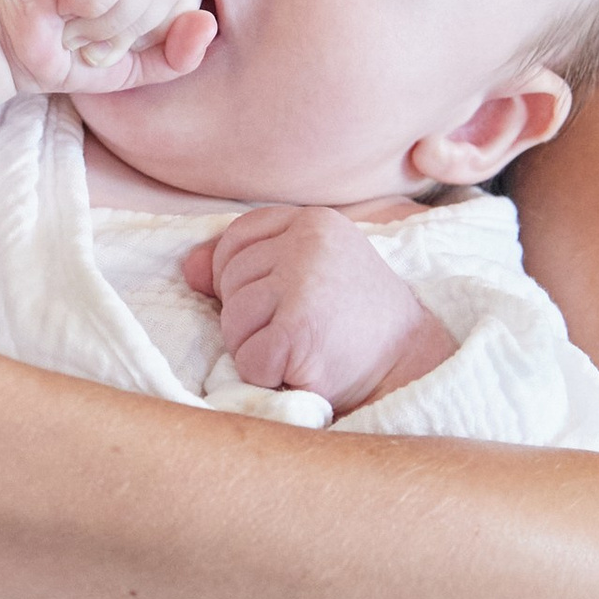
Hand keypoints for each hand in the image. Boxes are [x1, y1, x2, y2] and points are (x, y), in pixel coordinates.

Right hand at [0, 0, 213, 98]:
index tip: (115, 45)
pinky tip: (60, 2)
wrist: (7, 46)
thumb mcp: (133, 68)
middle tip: (89, 40)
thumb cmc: (70, 53)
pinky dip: (86, 4)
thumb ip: (177, 56)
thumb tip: (208, 25)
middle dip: (129, 32)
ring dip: (104, 22)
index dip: (156, 33)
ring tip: (75, 25)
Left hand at [183, 204, 453, 408]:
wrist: (411, 366)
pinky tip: (305, 369)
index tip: (281, 300)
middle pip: (229, 280)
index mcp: (313, 221)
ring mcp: (304, 283)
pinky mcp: (299, 328)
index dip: (241, 277)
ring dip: (258, 348)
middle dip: (252, 316)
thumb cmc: (356, 322)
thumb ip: (248, 262)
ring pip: (233, 321)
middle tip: (304, 329)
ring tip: (304, 348)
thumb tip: (187, 269)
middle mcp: (308, 243)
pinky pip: (249, 359)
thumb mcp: (308, 274)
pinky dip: (270, 377)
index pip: (236, 238)